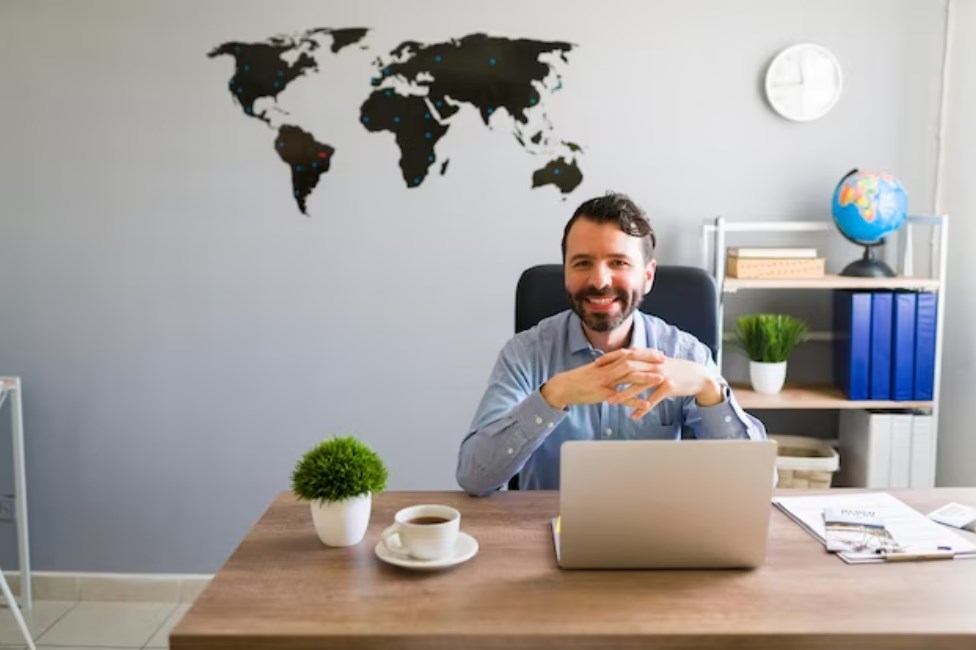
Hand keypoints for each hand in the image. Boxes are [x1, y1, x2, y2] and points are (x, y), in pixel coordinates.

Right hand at [541, 349, 665, 409]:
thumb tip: (621, 363)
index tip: (657, 353)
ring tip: (661, 379)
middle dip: (649, 360)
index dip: (644, 352)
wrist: (563, 387)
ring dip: (646, 377)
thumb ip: (609, 366)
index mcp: (607, 362)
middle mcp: (607, 369)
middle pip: (631, 361)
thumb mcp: (596, 369)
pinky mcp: (602, 394)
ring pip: (628, 377)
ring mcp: (605, 381)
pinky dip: (634, 401)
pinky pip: (621, 398)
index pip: (629, 353)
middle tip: (664, 361)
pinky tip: (646, 405)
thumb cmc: (580, 379)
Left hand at [598, 349, 723, 418]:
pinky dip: (642, 409)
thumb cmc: (674, 369)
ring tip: (611, 403)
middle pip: (628, 370)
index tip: (596, 364)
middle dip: (612, 377)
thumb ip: (641, 360)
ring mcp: (661, 375)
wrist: (697, 375)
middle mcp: (652, 364)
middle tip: (598, 385)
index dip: (610, 359)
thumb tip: (624, 360)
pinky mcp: (668, 387)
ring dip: (623, 395)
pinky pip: (652, 400)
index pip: (625, 355)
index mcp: (648, 356)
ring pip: (638, 386)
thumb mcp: (657, 362)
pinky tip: (634, 416)